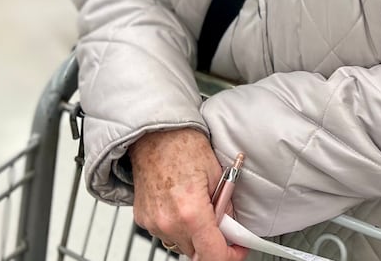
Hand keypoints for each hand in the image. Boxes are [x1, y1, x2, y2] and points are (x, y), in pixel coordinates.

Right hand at [128, 129, 247, 260]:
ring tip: (199, 209)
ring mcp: (153, 222)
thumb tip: (230, 224)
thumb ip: (225, 206)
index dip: (231, 255)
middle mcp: (168, 222)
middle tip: (221, 224)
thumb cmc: (181, 144)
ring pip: (182, 244)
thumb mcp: (217, 173)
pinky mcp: (143, 218)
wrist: (152, 132)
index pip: (213, 256)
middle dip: (213, 243)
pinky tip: (181, 205)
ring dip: (194, 236)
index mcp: (190, 212)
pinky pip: (166, 233)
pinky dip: (178, 226)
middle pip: (197, 253)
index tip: (237, 248)